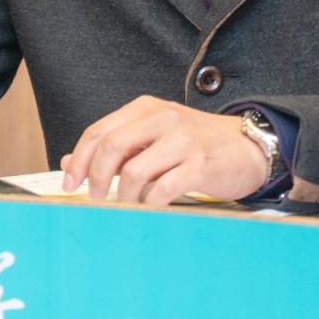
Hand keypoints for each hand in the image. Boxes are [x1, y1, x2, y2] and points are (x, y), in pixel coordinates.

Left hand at [59, 95, 267, 205]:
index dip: (79, 159)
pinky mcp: (200, 164)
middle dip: (95, 177)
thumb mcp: (154, 137)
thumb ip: (116, 149)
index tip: (70, 183)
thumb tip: (70, 164)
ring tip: (125, 207)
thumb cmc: (197, 144)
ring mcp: (183, 140)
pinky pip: (162, 189)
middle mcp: (163, 119)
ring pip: (133, 170)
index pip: (99, 131)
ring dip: (122, 196)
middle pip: (110, 146)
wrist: (248, 147)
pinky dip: (149, 204)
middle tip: (95, 198)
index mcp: (147, 109)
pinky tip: (149, 209)